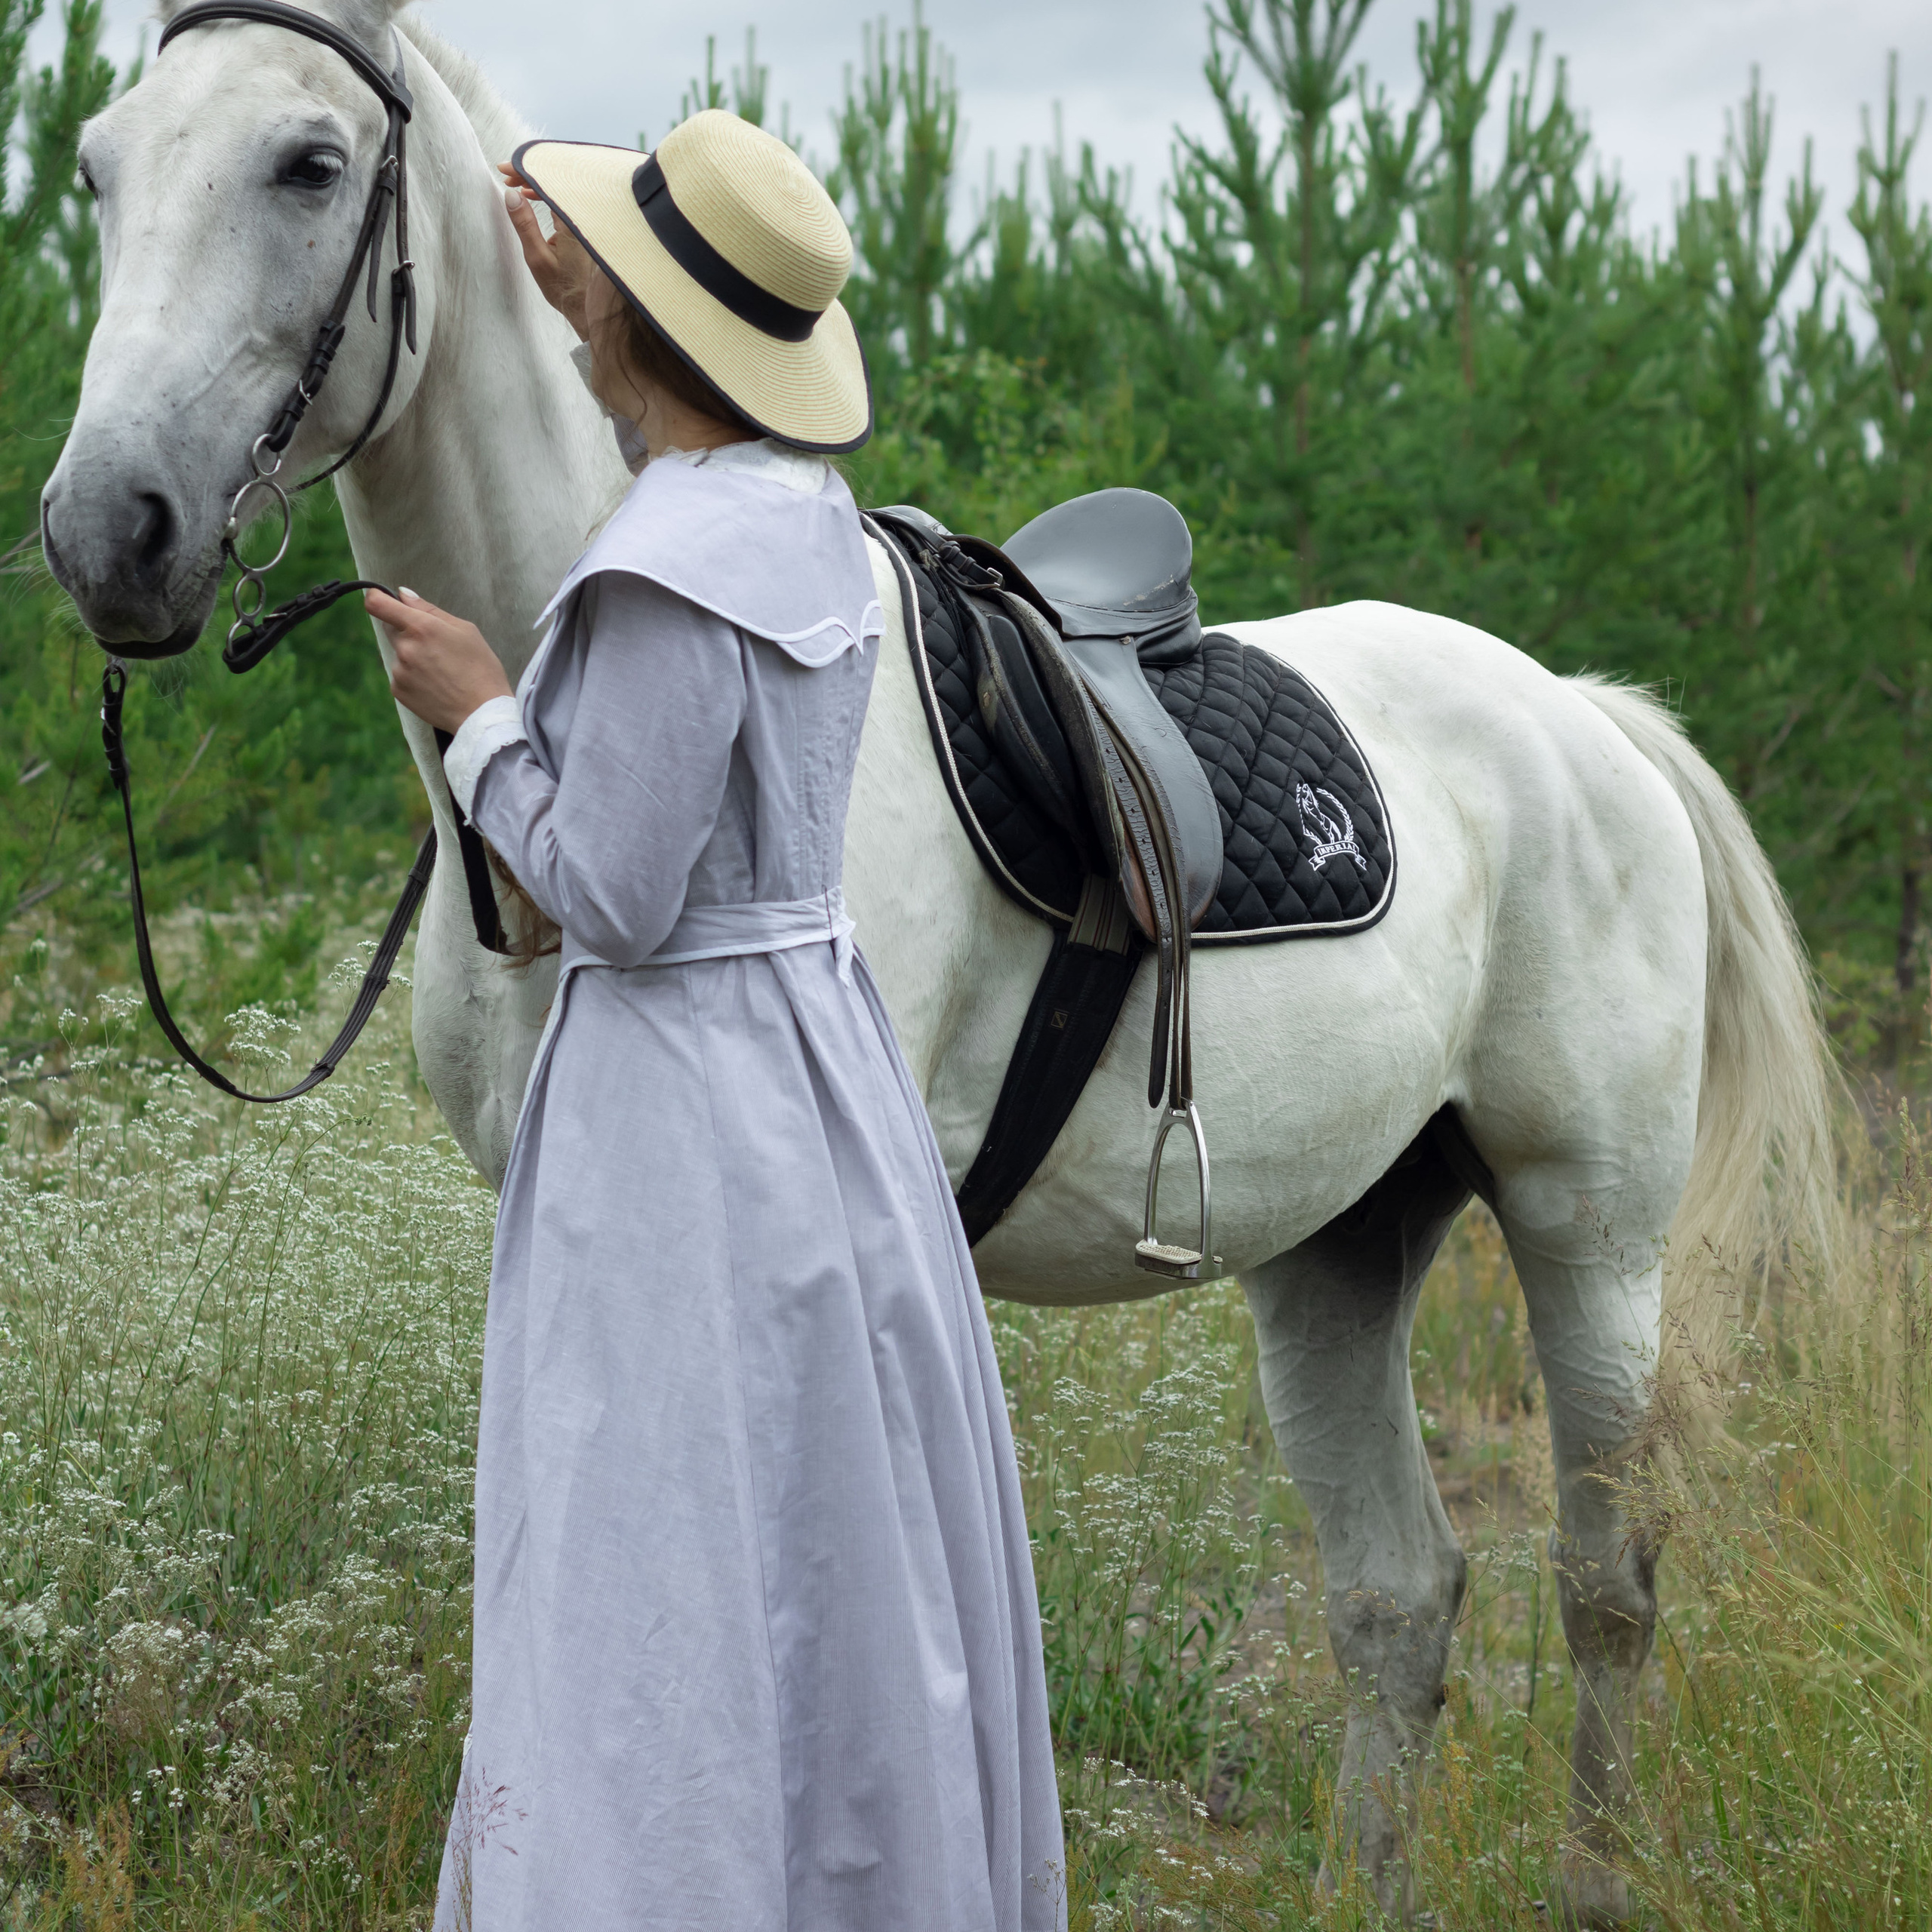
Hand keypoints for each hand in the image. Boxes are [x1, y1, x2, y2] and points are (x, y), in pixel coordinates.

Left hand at [366, 586, 512, 733]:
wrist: (483, 713)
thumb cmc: (481, 669)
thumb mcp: (465, 630)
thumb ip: (430, 610)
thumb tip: (403, 595)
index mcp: (421, 627)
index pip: (378, 604)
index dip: (375, 597)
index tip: (380, 598)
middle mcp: (405, 648)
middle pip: (391, 628)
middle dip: (408, 630)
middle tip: (436, 646)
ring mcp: (399, 671)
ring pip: (399, 653)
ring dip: (414, 656)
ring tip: (442, 672)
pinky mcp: (398, 690)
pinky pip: (401, 674)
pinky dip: (414, 676)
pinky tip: (436, 685)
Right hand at [498, 164, 590, 340]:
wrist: (588, 309)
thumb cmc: (564, 288)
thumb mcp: (537, 258)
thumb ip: (525, 224)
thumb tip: (511, 195)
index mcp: (573, 222)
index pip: (549, 183)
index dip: (526, 171)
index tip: (505, 169)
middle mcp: (582, 218)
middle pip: (556, 182)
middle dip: (530, 174)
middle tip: (507, 177)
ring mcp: (583, 222)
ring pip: (561, 190)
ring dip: (537, 185)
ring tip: (516, 188)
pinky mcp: (581, 227)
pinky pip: (564, 200)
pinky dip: (547, 195)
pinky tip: (532, 198)